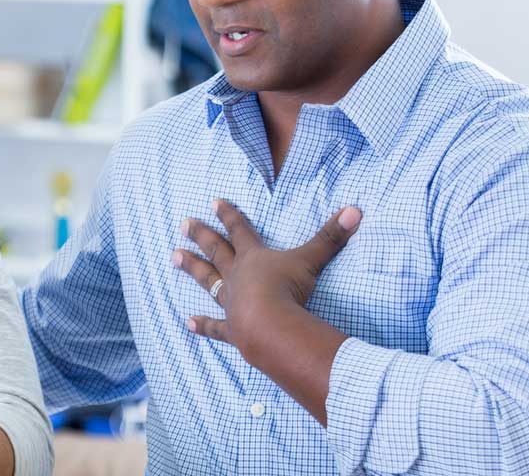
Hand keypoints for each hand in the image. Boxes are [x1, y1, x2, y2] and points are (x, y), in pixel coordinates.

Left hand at [172, 198, 360, 358]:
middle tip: (183, 224)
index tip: (214, 200)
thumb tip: (355, 210)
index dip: (229, 214)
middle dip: (201, 235)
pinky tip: (188, 323)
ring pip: (208, 281)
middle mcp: (237, 276)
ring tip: (173, 257)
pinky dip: (202, 325)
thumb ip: (332, 237)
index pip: (240, 230)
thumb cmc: (288, 290)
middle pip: (216, 251)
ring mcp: (231, 302)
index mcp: (254, 258)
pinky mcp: (231, 328)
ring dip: (191, 268)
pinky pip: (214, 326)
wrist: (270, 324)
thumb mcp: (312, 260)